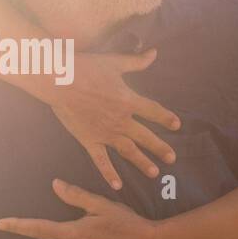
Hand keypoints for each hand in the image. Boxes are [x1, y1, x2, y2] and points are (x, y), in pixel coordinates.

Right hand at [49, 50, 180, 189]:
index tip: (177, 125)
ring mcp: (105, 132)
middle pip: (146, 137)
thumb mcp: (115, 62)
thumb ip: (136, 62)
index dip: (166, 118)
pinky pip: (101, 160)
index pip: (153, 111)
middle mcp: (121, 120)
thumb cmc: (87, 67)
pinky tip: (118, 186)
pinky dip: (109, 173)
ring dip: (142, 162)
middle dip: (160, 148)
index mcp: (129, 100)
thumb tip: (154, 52)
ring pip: (129, 151)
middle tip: (172, 159)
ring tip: (153, 173)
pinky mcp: (89, 140)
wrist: (60, 80)